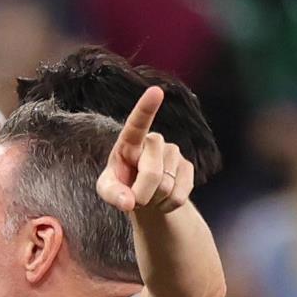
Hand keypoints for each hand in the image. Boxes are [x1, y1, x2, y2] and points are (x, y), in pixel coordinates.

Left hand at [97, 86, 194, 213]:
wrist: (145, 195)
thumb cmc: (121, 186)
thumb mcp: (108, 190)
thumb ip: (113, 194)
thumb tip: (128, 202)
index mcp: (130, 141)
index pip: (137, 123)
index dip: (147, 108)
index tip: (156, 91)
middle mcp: (154, 141)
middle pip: (152, 173)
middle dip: (142, 194)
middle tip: (135, 198)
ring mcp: (173, 153)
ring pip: (166, 186)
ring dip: (154, 200)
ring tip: (149, 194)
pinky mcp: (188, 167)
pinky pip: (179, 195)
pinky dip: (168, 205)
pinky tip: (163, 199)